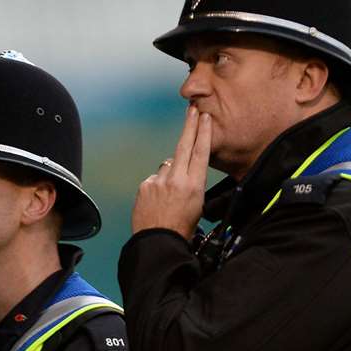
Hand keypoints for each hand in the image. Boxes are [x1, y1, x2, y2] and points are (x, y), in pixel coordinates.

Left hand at [131, 105, 210, 236]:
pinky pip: (154, 179)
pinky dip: (157, 185)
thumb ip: (191, 183)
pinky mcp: (145, 185)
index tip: (205, 117)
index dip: (203, 132)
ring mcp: (159, 181)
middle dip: (190, 125)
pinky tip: (158, 201)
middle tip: (193, 109)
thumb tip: (184, 171)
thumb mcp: (197, 205)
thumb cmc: (181, 228)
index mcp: (194, 185)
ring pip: (167, 166)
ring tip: (171, 196)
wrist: (158, 241)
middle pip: (184, 145)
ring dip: (170, 174)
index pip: (200, 152)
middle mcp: (177, 179)